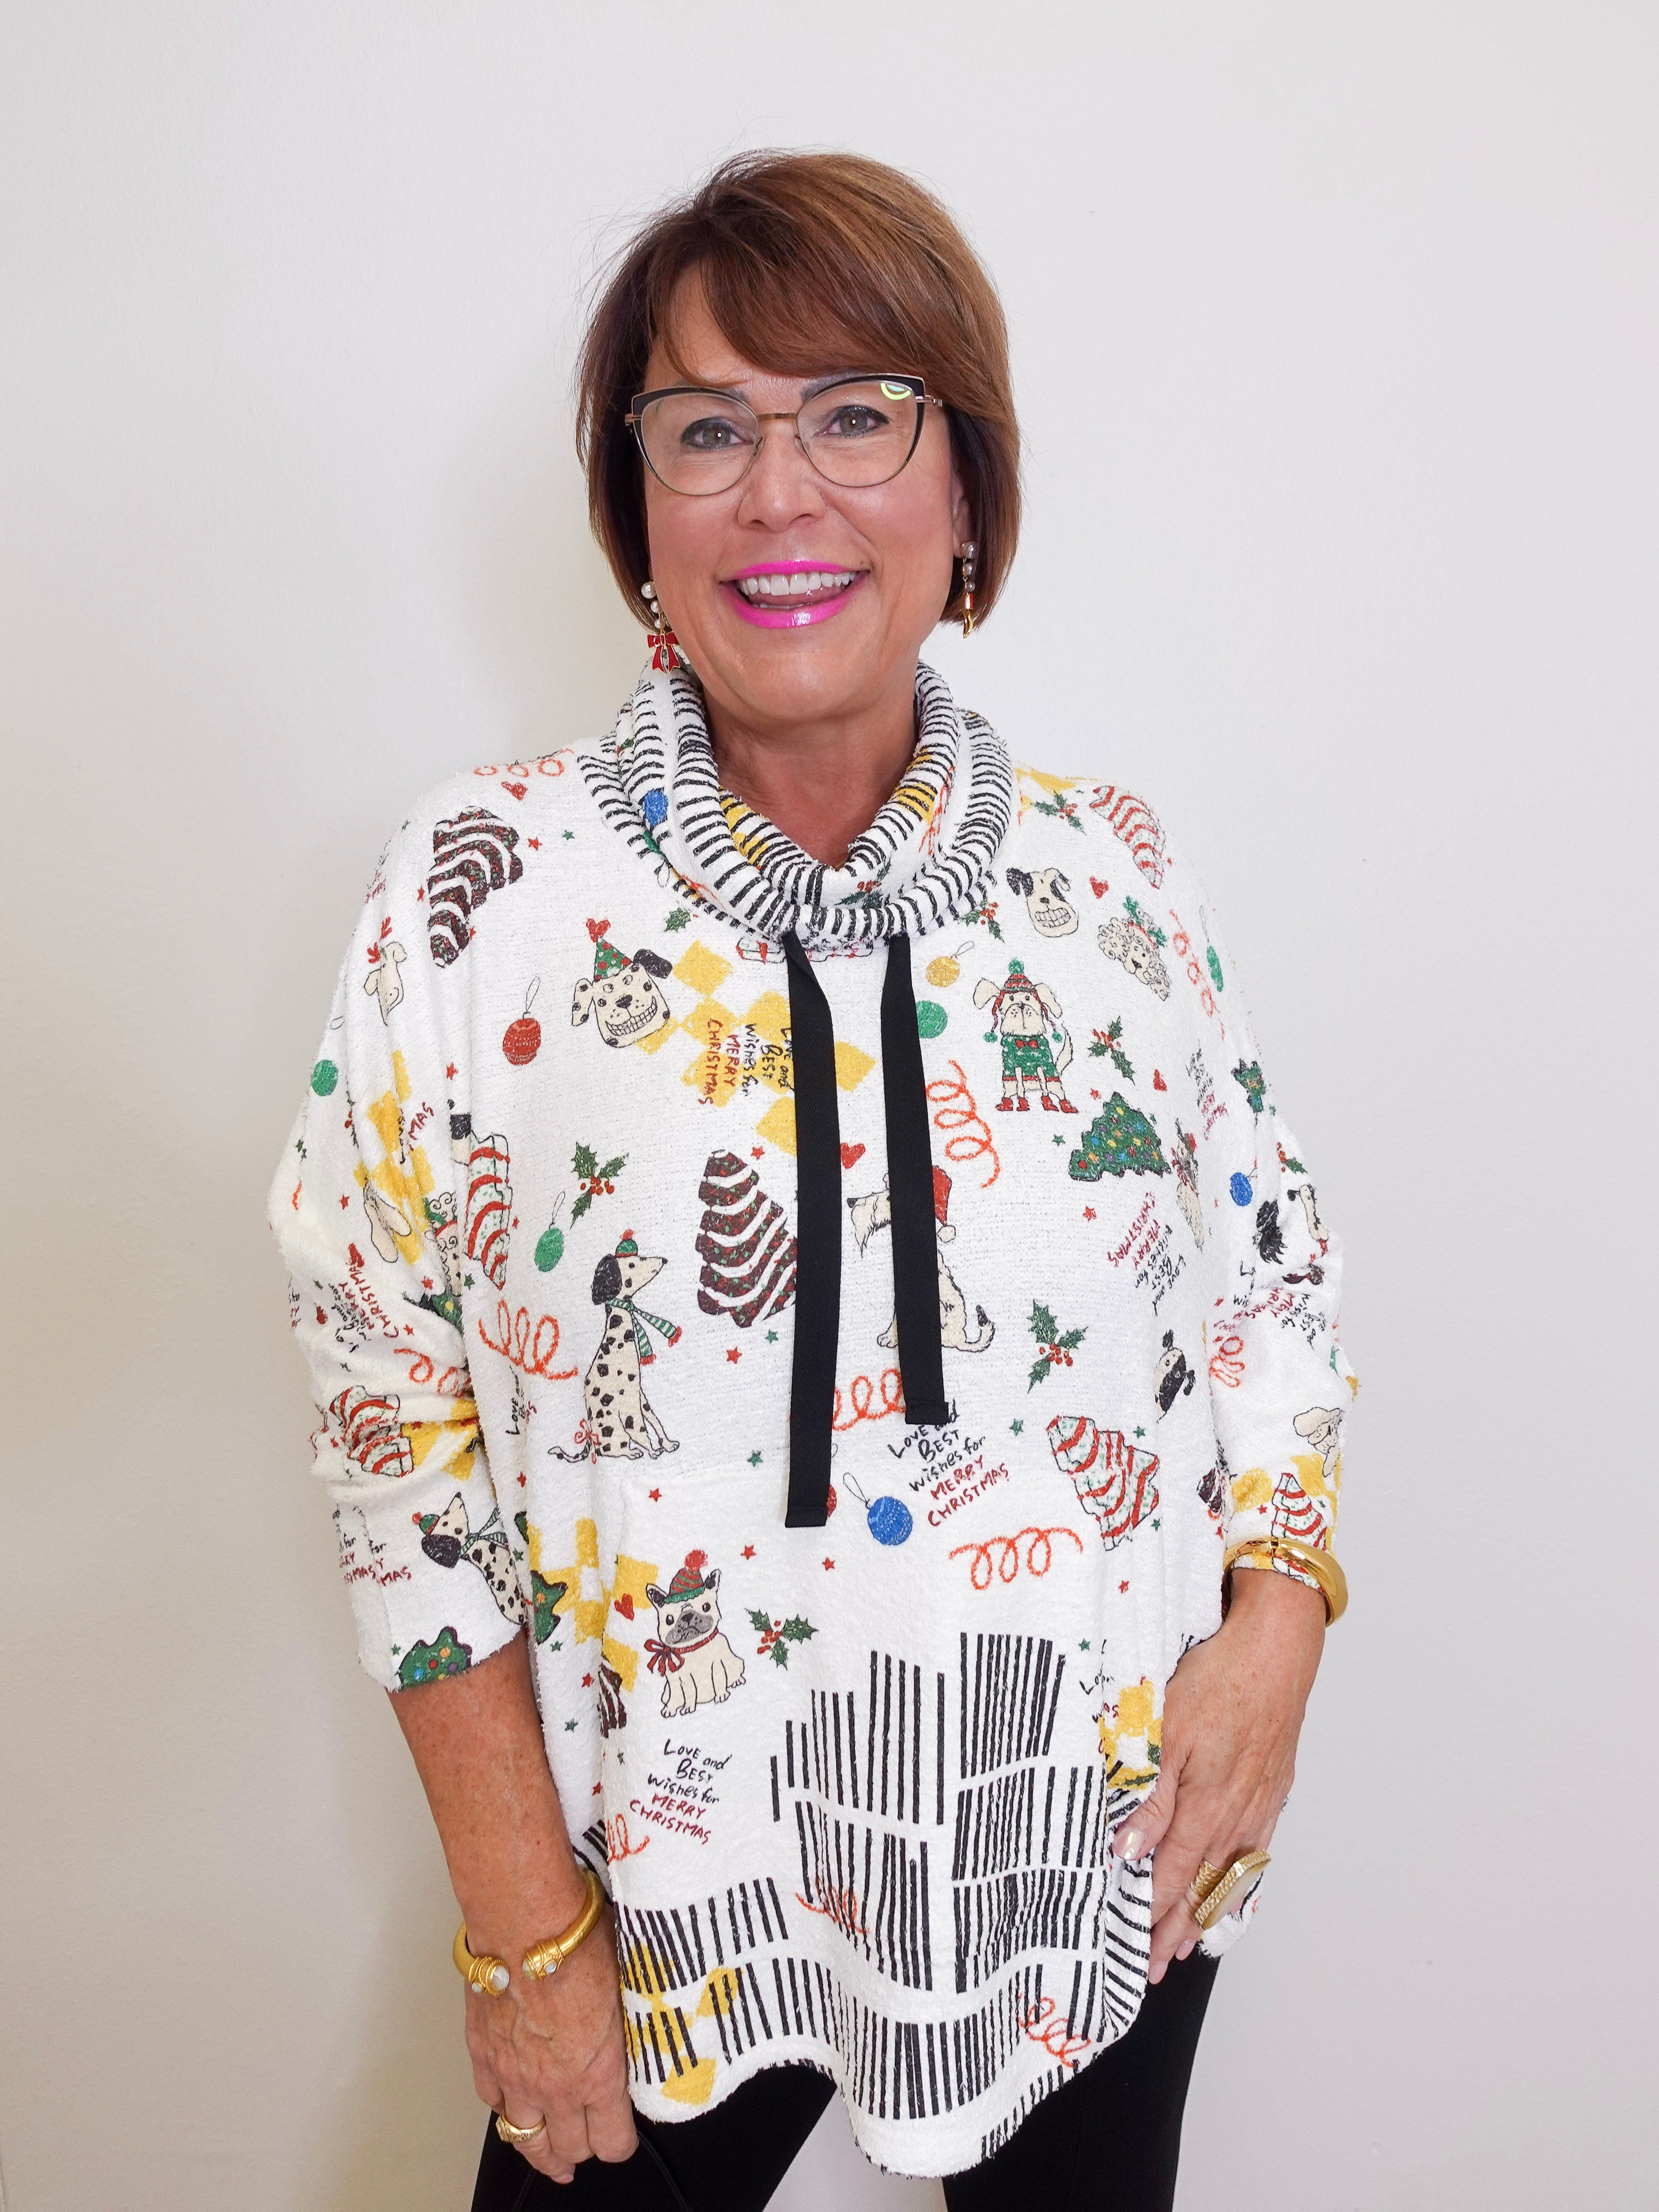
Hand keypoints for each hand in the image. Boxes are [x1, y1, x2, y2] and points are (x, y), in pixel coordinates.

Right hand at [465, 1901, 636, 2184]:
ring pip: (525, 2137)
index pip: (612, 2140)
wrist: (527, 1920)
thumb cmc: (579, 1942)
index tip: (623, 2138)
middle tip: (587, 2147)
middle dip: (582, 2151)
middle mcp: (554, 2086)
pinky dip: (504, 2108)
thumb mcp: (627, 1988)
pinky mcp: (483, 2054)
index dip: (621, 2144)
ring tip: (549, 2155)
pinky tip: (512, 2107)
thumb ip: (629, 2026)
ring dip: (539, 2149)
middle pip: (568, 2148)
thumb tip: (645, 2026)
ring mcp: (513, 2075)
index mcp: (598, 2075)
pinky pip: (492, 2101)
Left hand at [1112, 1566, 1324, 1982]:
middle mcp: (1237, 1816)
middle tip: (1155, 1968)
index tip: (1133, 1954)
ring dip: (1206, 1911)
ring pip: (1230, 1873)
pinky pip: (1254, 1848)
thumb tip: (1127, 1853)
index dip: (1150, 1919)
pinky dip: (1238, 1878)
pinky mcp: (1273, 1787)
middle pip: (1202, 1888)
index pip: (1171, 1878)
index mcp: (1206, 1807)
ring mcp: (1260, 1804)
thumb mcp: (1167, 1733)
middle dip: (1175, 1930)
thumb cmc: (1220, 1681)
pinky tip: (1232, 1886)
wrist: (1277, 1650)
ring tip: (1187, 1943)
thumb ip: (1149, 1799)